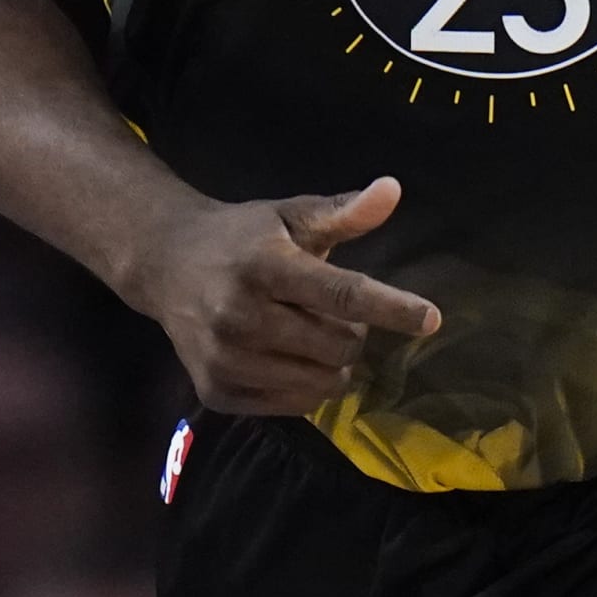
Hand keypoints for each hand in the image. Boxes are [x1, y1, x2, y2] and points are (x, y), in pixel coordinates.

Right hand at [141, 174, 439, 415]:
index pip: (340, 294)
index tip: (431, 318)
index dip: (391, 308)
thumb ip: (343, 212)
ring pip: (319, 384)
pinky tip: (284, 357)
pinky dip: (304, 387)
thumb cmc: (242, 237)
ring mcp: (224, 359)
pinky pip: (293, 407)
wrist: (165, 264)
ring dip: (331, 365)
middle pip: (338, 348)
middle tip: (332, 314)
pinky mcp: (215, 391)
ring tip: (309, 335)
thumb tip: (392, 189)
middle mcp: (239, 315)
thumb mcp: (291, 215)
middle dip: (352, 335)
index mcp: (264, 265)